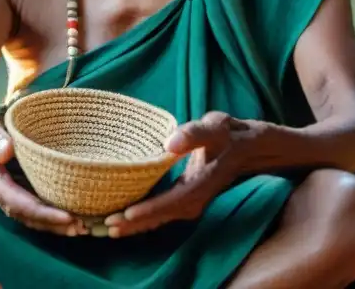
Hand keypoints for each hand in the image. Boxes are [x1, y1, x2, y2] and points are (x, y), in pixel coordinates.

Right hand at [0, 119, 86, 235]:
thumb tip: (5, 152)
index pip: (21, 204)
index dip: (43, 213)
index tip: (66, 217)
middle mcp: (8, 199)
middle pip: (31, 218)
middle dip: (55, 225)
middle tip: (81, 228)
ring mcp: (17, 201)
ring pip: (37, 220)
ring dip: (58, 227)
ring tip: (83, 229)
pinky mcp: (26, 198)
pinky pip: (40, 213)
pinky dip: (57, 220)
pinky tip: (77, 221)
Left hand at [104, 111, 251, 237]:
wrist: (249, 148)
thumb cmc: (228, 134)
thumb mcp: (215, 127)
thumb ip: (194, 133)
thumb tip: (169, 143)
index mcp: (200, 183)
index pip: (171, 202)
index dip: (148, 210)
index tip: (125, 216)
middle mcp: (195, 198)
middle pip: (162, 216)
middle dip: (134, 224)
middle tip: (105, 228)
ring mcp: (192, 201)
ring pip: (161, 218)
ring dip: (136, 225)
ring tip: (109, 228)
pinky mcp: (187, 199)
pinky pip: (163, 212)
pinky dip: (145, 218)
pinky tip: (127, 218)